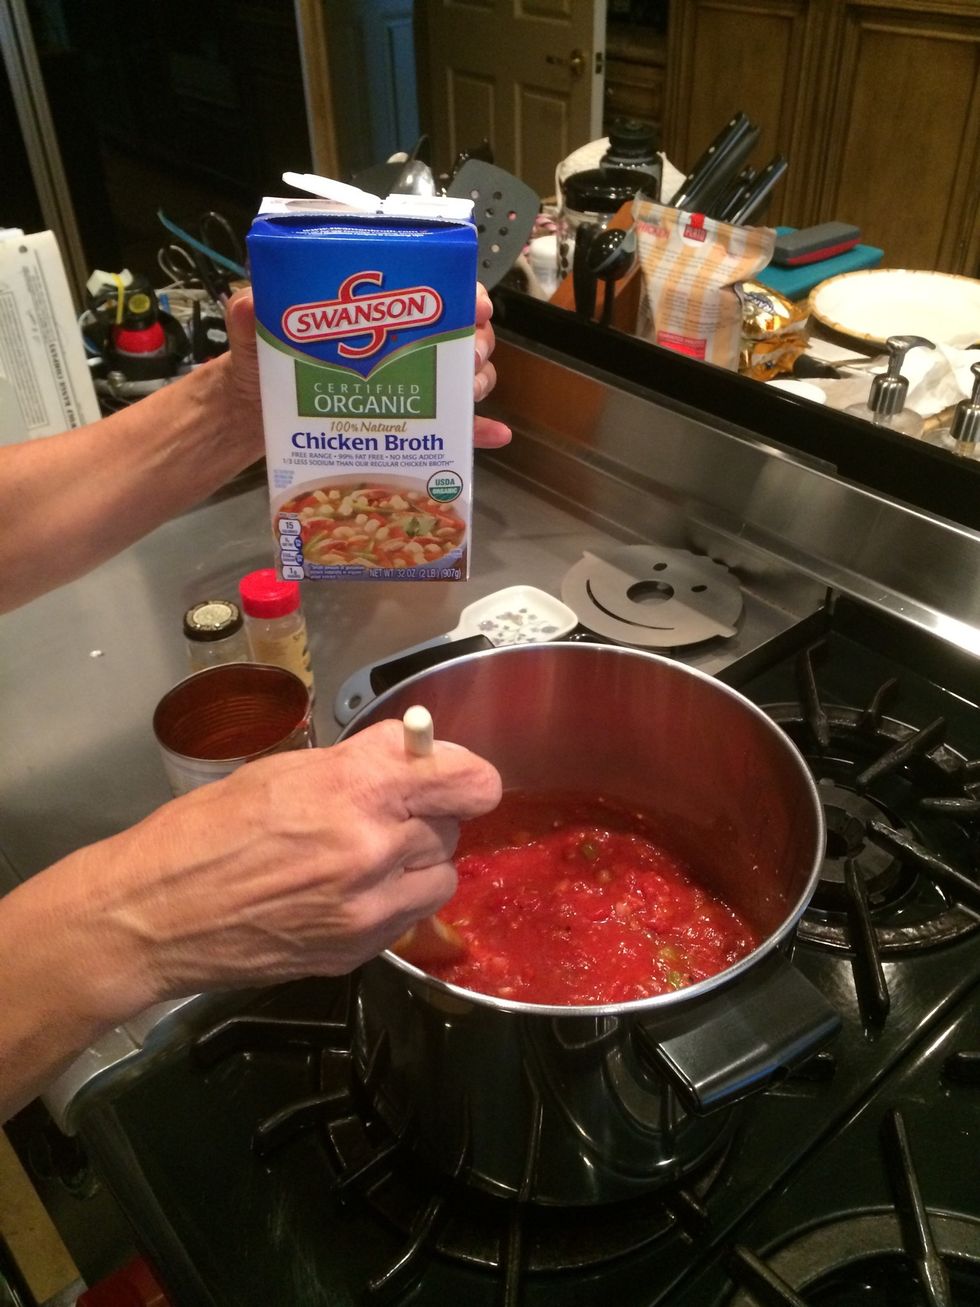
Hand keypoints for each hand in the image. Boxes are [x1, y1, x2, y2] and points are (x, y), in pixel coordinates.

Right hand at [66, 721, 501, 1012]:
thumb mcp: (282, 771)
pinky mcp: (359, 950)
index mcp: (353, 788)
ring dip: (419, 858)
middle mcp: (372, 847)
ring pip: (442, 872)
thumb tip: (411, 757)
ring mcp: (369, 907)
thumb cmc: (203, 831)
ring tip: (371, 853)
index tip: (453, 774)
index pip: (463, 777)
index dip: (465, 772)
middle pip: (452, 823)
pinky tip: (351, 890)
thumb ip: (358, 764)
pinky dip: (396, 898)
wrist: (155, 916)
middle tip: (387, 810)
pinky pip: (411, 914)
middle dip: (428, 811)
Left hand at [226, 286, 511, 451]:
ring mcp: (407, 385)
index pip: (429, 288)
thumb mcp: (253, 332)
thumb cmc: (261, 362)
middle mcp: (398, 344)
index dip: (461, 292)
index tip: (474, 303)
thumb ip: (250, 313)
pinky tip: (495, 436)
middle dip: (475, 340)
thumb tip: (252, 303)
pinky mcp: (407, 425)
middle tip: (468, 353)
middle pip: (459, 334)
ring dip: (477, 381)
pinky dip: (478, 432)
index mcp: (372, 311)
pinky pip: (452, 429)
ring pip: (462, 377)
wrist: (254, 415)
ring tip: (469, 391)